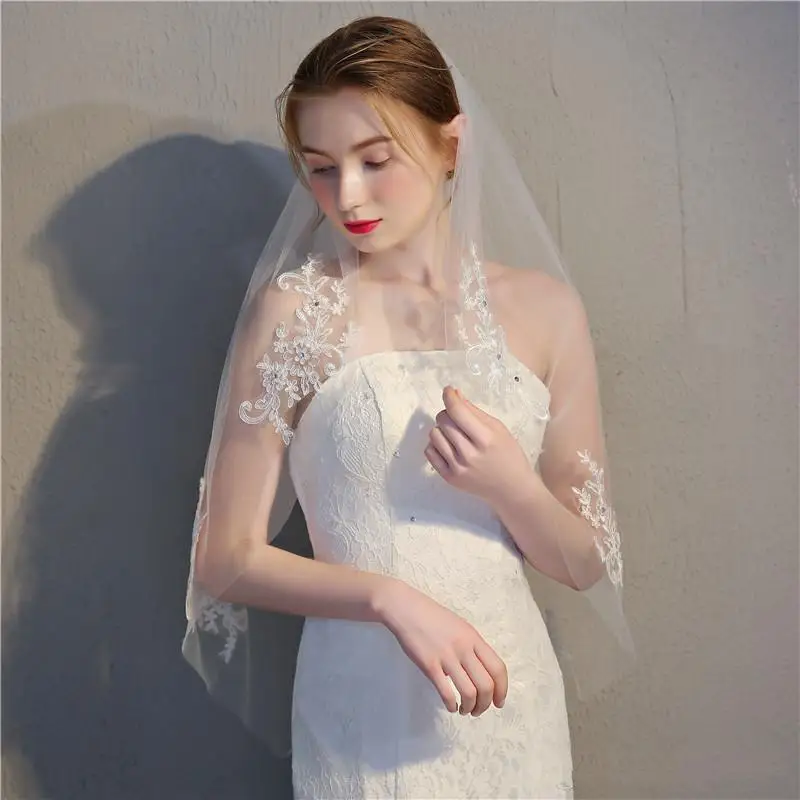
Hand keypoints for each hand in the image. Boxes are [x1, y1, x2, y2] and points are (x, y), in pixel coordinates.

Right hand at [376, 580, 507, 715]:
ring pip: (469, 692)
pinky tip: (451, 706)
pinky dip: (452, 705)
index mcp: (474, 638)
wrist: (407, 609)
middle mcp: (464, 648)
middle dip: (485, 704)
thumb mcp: (460, 627)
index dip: (502, 690)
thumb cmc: (434, 618)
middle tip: (478, 710)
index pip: (497, 668)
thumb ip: (472, 648)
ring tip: (465, 710)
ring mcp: (447, 657)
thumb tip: (478, 673)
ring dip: (470, 707)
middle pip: (486, 685)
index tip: (499, 702)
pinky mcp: (429, 665)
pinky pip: (446, 692)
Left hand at [424, 386, 533, 506]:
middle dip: (449, 414)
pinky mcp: (448, 477)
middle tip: (459, 419)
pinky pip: (429, 451)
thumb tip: (454, 394)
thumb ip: (474, 411)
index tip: (448, 391)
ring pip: (434, 434)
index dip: (449, 396)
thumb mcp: (498, 428)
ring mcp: (457, 467)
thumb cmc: (508, 454)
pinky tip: (449, 446)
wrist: (511, 488)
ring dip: (442, 429)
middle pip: (443, 420)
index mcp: (485, 439)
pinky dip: (437, 444)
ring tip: (455, 435)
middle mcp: (468, 454)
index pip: (457, 412)